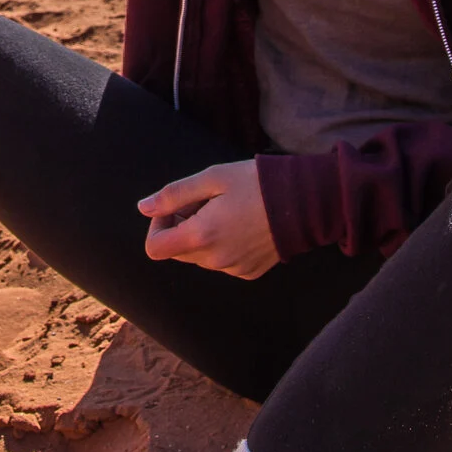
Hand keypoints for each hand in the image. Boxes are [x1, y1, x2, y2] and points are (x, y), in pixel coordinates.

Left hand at [139, 160, 278, 279]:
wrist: (306, 202)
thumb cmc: (257, 183)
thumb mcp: (212, 178)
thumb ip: (174, 194)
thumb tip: (144, 207)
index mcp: (201, 236)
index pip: (154, 248)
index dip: (157, 226)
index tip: (176, 207)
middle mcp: (215, 260)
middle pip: (177, 251)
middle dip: (181, 226)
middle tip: (205, 201)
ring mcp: (233, 269)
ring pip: (200, 256)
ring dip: (202, 235)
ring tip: (226, 209)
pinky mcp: (249, 272)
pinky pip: (222, 262)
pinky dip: (222, 245)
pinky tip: (241, 223)